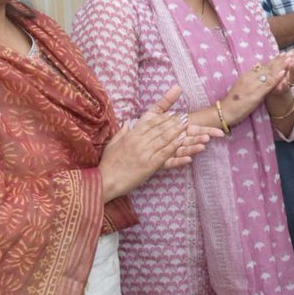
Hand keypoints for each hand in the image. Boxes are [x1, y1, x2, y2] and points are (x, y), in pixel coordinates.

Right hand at [100, 86, 215, 200]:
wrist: (104, 180)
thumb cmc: (108, 164)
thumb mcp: (113, 144)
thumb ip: (122, 132)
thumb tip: (129, 122)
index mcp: (131, 135)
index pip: (150, 123)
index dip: (164, 117)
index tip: (173, 114)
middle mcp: (139, 141)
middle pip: (160, 128)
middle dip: (174, 122)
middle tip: (185, 117)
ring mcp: (144, 152)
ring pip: (164, 139)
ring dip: (178, 132)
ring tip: (189, 127)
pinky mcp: (149, 165)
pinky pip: (165, 154)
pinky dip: (175, 147)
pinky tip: (183, 143)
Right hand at [224, 51, 293, 123]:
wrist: (225, 111)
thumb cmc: (233, 101)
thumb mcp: (241, 85)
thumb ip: (250, 76)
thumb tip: (257, 65)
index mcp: (248, 75)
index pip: (263, 66)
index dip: (274, 60)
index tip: (284, 53)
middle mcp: (251, 77)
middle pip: (268, 66)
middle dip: (280, 60)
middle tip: (292, 52)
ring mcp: (254, 85)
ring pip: (269, 73)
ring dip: (281, 65)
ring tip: (292, 58)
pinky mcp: (256, 94)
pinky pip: (268, 85)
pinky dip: (276, 78)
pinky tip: (284, 72)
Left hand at [264, 38, 293, 115]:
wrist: (276, 95)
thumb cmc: (284, 75)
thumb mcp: (291, 60)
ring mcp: (288, 84)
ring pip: (292, 78)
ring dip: (293, 71)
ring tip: (292, 63)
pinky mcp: (280, 91)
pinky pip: (283, 89)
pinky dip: (284, 86)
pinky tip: (283, 83)